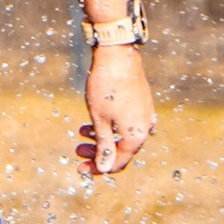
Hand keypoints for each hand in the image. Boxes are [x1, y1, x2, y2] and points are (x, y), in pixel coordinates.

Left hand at [78, 42, 154, 177]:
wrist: (118, 55)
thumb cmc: (106, 88)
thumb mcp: (100, 120)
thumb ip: (104, 145)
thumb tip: (104, 168)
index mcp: (136, 136)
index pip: (117, 162)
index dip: (98, 167)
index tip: (80, 167)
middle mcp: (145, 128)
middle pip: (120, 150)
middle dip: (97, 152)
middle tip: (78, 149)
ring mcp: (145, 115)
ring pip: (122, 136)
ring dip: (102, 138)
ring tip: (82, 132)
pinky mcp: (142, 104)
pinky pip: (127, 123)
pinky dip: (110, 126)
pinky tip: (93, 121)